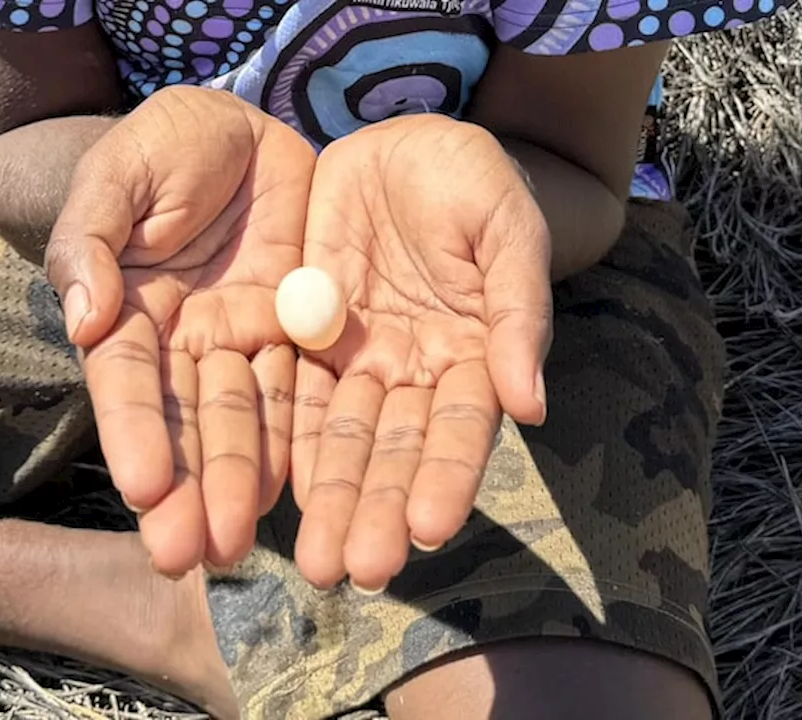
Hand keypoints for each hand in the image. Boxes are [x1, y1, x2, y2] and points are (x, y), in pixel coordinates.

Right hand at [46, 86, 315, 575]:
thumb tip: (83, 319)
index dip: (135, 433)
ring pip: (242, 420)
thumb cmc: (165, 142)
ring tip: (237, 543)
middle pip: (185, 421)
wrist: (242, 126)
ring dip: (236, 483)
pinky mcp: (298, 332)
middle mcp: (184, 341)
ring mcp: (242, 341)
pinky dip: (295, 441)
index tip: (144, 489)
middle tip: (191, 554)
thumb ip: (91, 237)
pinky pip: (301, 391)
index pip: (130, 381)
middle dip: (186, 487)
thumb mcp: (119, 172)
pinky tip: (292, 492)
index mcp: (131, 310)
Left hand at [290, 114, 552, 590]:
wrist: (404, 146)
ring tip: (313, 564)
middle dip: (375, 509)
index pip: (461, 429)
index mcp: (473, 356)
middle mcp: (415, 374)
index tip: (428, 530)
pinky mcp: (306, 337)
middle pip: (394, 451)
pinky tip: (269, 493)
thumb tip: (533, 405)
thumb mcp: (506, 228)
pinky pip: (289, 393)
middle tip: (355, 570)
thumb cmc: (475, 182)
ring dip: (328, 499)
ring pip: (339, 438)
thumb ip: (516, 311)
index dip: (446, 477)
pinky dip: (281, 442)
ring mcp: (360, 360)